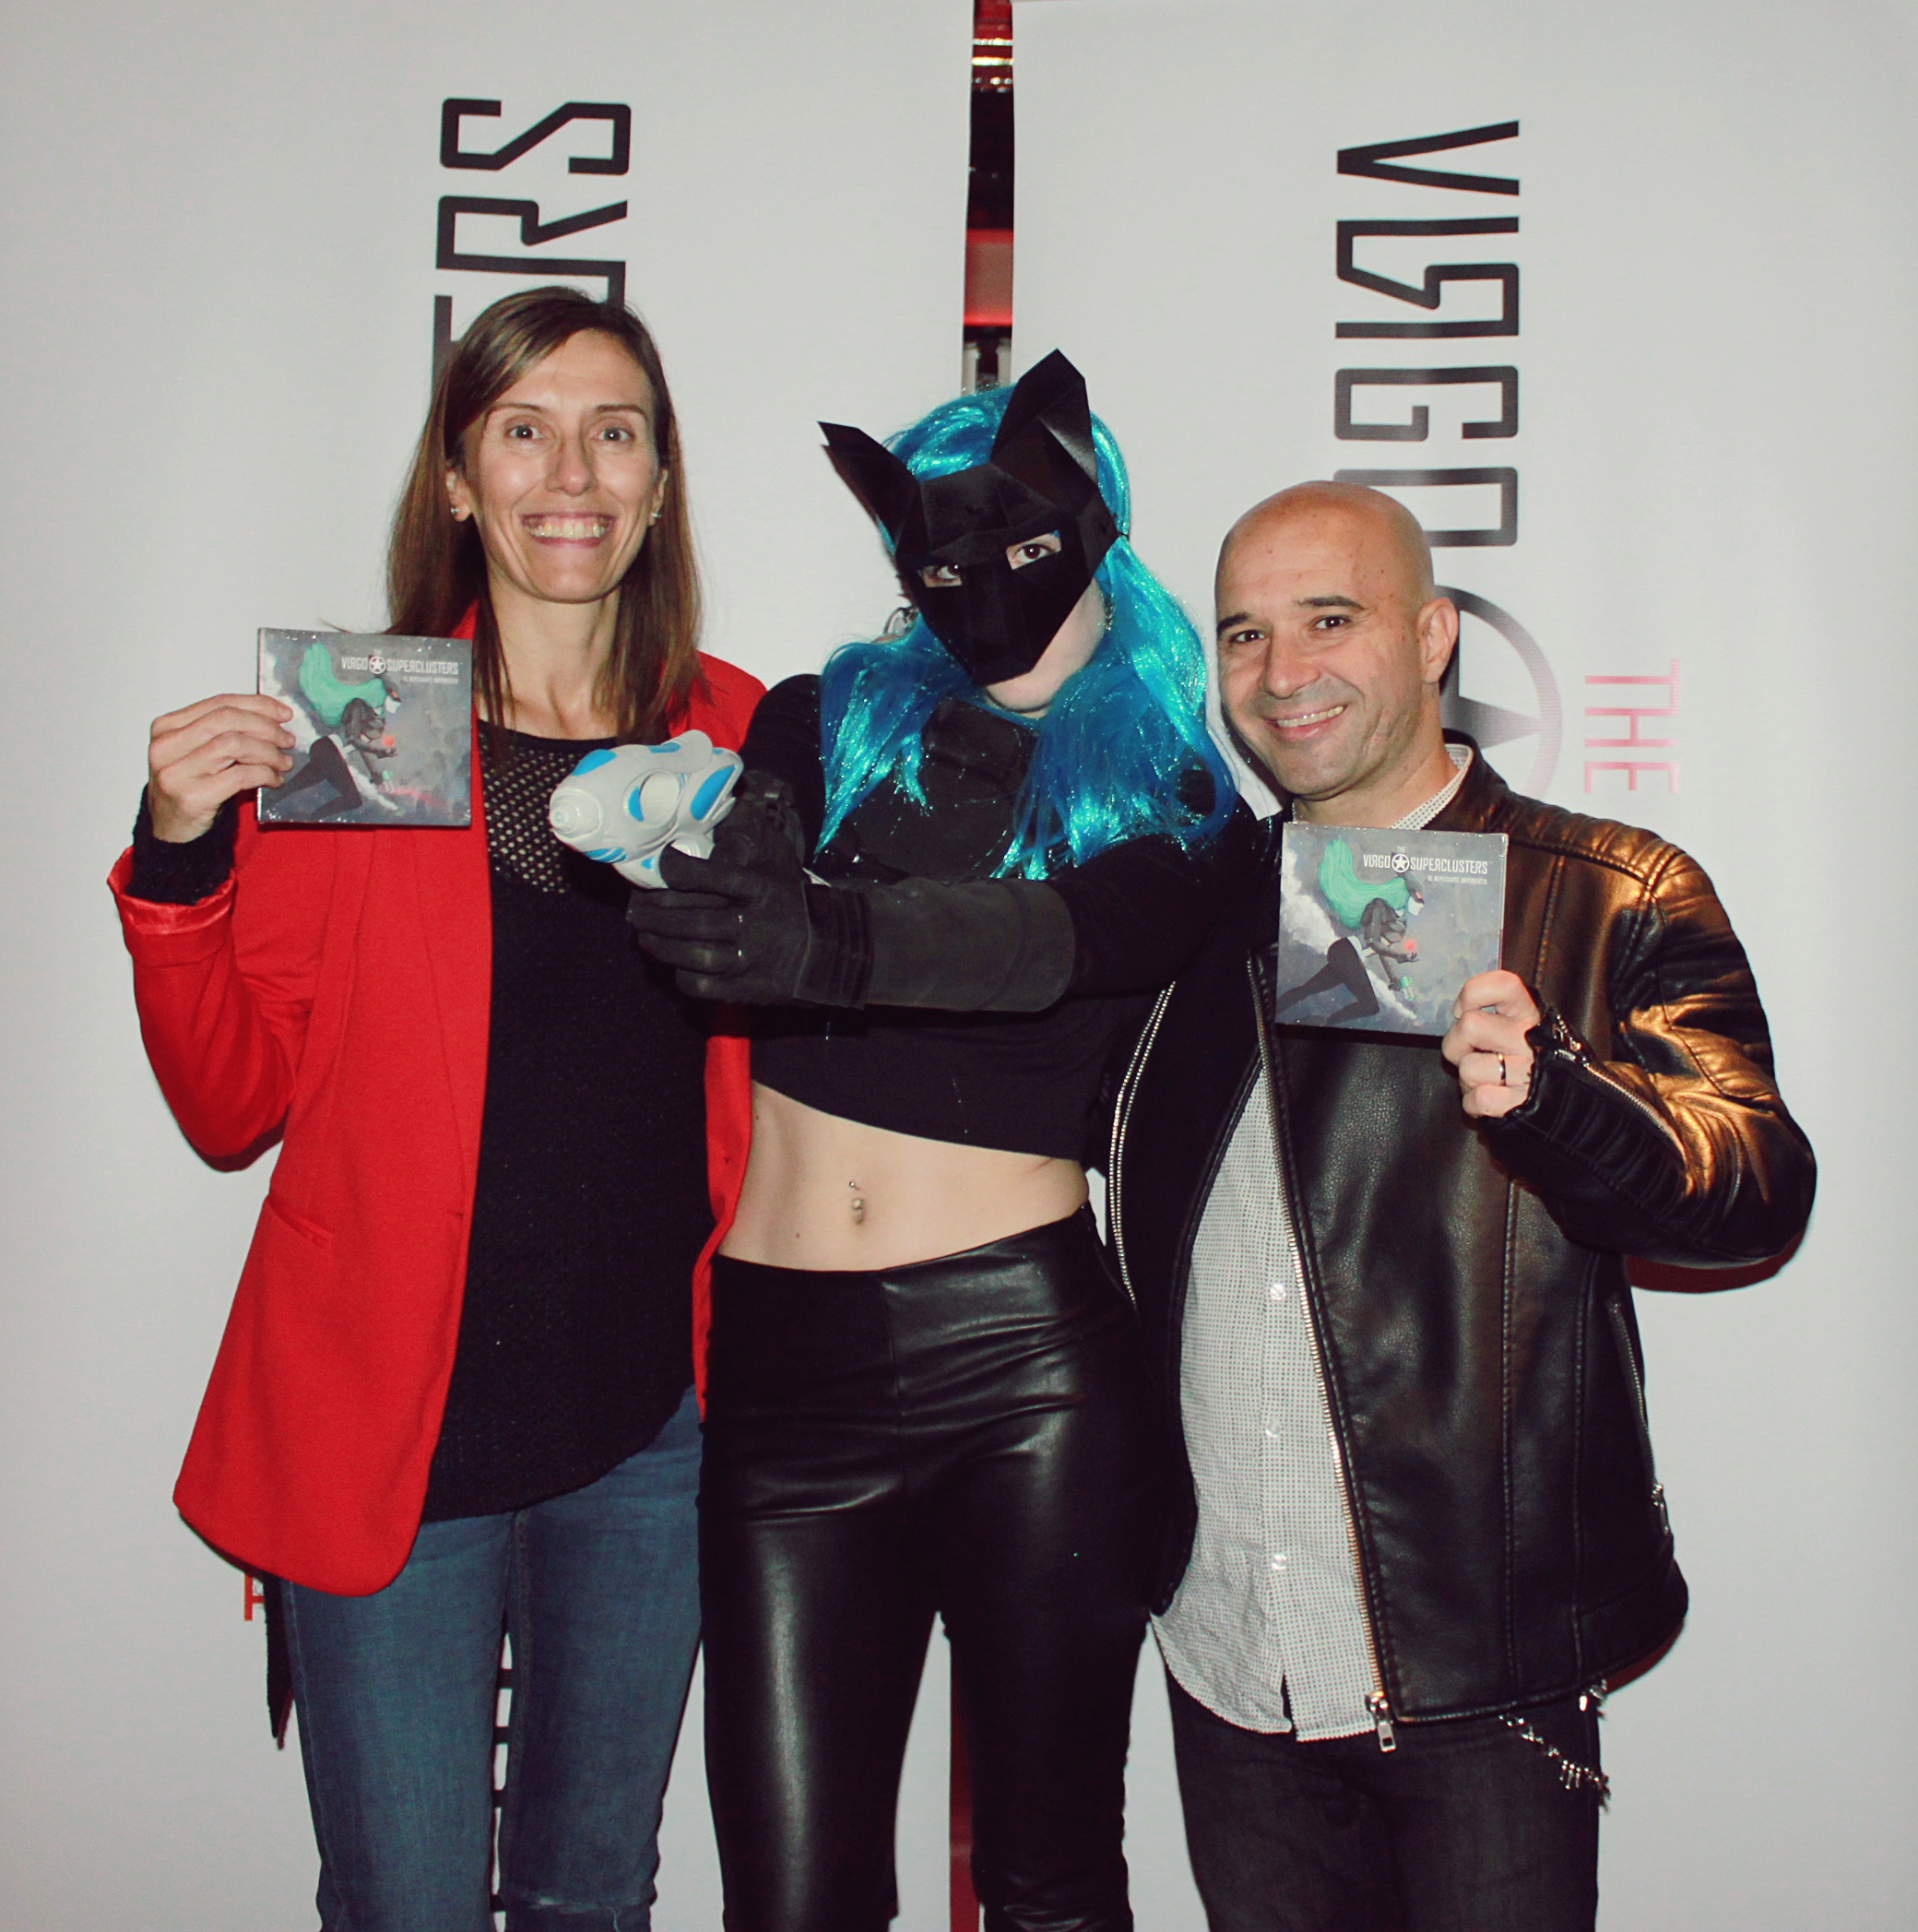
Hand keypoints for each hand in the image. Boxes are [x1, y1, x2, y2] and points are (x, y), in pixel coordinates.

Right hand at [148, 694, 295, 841]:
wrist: (172, 828)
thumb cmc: (191, 786)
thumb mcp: (200, 751)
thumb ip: (225, 731)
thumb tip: (274, 718)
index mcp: (166, 727)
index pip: (219, 704)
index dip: (257, 705)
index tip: (284, 714)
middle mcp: (165, 746)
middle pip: (227, 720)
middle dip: (266, 728)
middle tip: (287, 741)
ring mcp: (175, 773)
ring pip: (234, 744)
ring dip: (268, 752)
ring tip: (283, 762)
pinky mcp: (192, 797)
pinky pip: (240, 776)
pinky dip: (265, 774)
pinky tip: (273, 780)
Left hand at [625, 775, 813, 1000]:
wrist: (831, 949)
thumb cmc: (791, 900)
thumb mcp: (777, 861)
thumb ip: (746, 837)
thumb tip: (715, 807)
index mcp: (761, 888)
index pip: (710, 876)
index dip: (677, 869)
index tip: (663, 864)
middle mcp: (754, 924)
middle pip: (692, 920)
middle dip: (654, 914)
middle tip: (636, 909)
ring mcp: (750, 959)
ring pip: (691, 954)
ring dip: (660, 945)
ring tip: (645, 936)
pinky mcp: (746, 988)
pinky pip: (701, 985)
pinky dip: (681, 974)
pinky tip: (675, 963)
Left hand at [1441, 970, 1541, 1118]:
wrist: (1575, 1110)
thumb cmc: (1535, 1066)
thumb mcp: (1525, 1030)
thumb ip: (1496, 1016)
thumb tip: (1458, 1012)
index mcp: (1530, 1016)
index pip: (1503, 984)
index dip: (1472, 994)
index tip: (1463, 1011)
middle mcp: (1530, 1040)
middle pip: (1470, 1026)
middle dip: (1456, 1045)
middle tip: (1469, 1056)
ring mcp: (1528, 1074)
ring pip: (1467, 1068)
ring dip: (1468, 1080)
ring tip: (1487, 1082)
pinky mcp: (1520, 1106)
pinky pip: (1477, 1099)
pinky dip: (1474, 1105)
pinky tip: (1492, 1100)